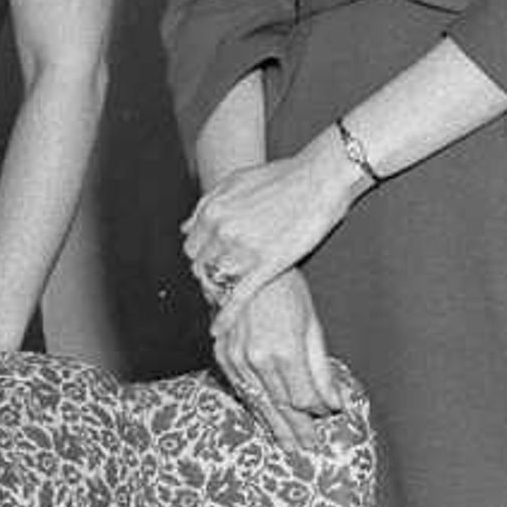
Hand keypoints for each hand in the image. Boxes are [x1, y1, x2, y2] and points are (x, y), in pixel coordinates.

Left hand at [182, 142, 360, 314]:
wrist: (319, 177)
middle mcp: (222, 231)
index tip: (211, 265)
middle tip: (220, 284)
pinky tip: (218, 329)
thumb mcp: (235, 182)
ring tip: (224, 300)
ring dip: (218, 294)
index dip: (201, 259)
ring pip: (216, 283)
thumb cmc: (282, 177)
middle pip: (201, 267)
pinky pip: (238, 297)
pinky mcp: (267, 265)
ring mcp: (244, 250)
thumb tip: (186, 227)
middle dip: (208, 277)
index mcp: (212, 212)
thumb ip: (207, 205)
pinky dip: (225, 316)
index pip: (191, 248)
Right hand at [209, 269, 355, 448]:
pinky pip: (241, 389)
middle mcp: (257, 360)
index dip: (318, 411)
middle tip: (308, 449)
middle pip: (281, 407)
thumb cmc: (285, 289)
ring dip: (274, 424)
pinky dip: (254, 404)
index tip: (329, 416)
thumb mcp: (312, 325)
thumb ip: (322, 368)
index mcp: (284, 352)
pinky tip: (263, 416)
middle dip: (297, 429)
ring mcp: (236, 359)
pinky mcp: (223, 355)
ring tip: (287, 443)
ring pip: (259, 402)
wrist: (243, 266)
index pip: (303, 398)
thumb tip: (335, 401)